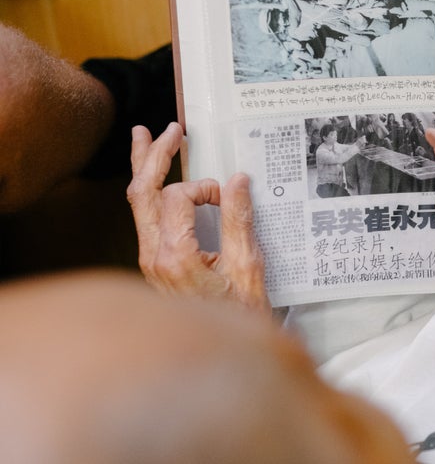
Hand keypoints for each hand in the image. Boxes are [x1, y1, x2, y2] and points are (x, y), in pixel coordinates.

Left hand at [127, 122, 269, 312]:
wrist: (220, 354)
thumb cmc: (239, 315)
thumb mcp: (248, 266)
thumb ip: (239, 220)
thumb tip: (238, 181)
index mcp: (176, 255)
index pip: (180, 197)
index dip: (206, 188)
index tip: (230, 198)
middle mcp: (153, 255)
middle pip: (144, 192)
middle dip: (156, 157)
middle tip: (171, 131)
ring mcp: (149, 259)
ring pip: (137, 203)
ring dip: (144, 168)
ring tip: (145, 138)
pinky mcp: (153, 262)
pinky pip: (144, 217)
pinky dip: (148, 190)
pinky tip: (153, 177)